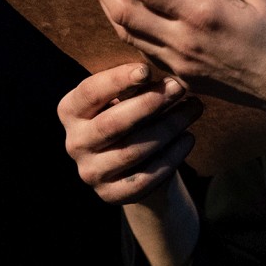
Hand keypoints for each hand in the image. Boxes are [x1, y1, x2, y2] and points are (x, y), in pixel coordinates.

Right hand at [57, 61, 202, 204]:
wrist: (136, 162)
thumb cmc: (132, 113)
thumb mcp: (127, 94)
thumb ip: (136, 82)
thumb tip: (163, 71)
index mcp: (71, 110)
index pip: (90, 92)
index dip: (117, 80)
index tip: (147, 70)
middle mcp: (74, 143)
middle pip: (112, 123)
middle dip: (150, 103)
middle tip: (179, 87)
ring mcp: (90, 173)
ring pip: (133, 150)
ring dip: (169, 127)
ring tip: (194, 109)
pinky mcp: (110, 195)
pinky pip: (145, 177)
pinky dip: (171, 156)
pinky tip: (188, 138)